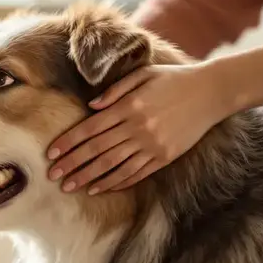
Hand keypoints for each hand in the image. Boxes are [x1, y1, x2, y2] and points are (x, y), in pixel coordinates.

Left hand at [45, 63, 230, 193]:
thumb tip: (91, 107)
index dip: (68, 143)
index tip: (51, 154)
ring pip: (114, 166)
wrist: (211, 92)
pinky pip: (136, 173)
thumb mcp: (144, 74)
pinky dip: (117, 182)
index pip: (90, 129)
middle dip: (72, 164)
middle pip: (97, 150)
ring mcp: (152, 145)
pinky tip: (100, 188)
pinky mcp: (165, 157)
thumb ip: (115, 90)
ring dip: (89, 178)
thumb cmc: (173, 79)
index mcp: (129, 107)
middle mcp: (138, 128)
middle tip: (52, 176)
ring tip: (71, 187)